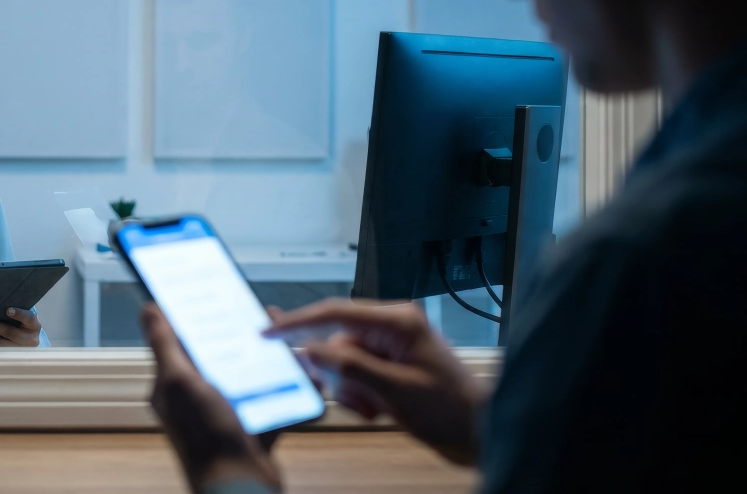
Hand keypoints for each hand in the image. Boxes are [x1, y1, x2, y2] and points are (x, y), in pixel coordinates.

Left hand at [0, 307, 41, 346]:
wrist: (28, 336)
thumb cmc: (23, 319)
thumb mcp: (24, 313)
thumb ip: (13, 307)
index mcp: (34, 325)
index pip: (28, 318)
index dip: (19, 314)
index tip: (8, 310)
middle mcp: (29, 339)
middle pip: (11, 333)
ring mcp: (18, 349)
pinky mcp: (8, 354)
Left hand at [142, 304, 281, 492]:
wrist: (242, 487)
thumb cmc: (207, 440)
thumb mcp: (180, 383)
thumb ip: (164, 345)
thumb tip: (149, 308)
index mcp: (172, 386)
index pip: (179, 341)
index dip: (194, 317)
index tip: (212, 295)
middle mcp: (197, 398)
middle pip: (219, 355)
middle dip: (241, 337)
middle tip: (261, 320)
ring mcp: (226, 412)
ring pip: (250, 375)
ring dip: (270, 362)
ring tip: (288, 349)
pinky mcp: (252, 426)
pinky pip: (273, 400)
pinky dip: (289, 389)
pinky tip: (305, 378)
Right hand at [266, 298, 485, 465]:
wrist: (478, 433)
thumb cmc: (451, 410)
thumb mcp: (396, 390)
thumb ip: (350, 366)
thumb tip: (312, 351)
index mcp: (397, 322)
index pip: (335, 313)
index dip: (296, 322)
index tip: (267, 331)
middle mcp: (392, 327)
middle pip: (336, 342)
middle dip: (338, 376)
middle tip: (357, 399)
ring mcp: (389, 346)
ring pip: (341, 362)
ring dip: (350, 390)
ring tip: (376, 407)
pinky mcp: (388, 364)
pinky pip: (353, 374)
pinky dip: (357, 394)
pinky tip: (378, 408)